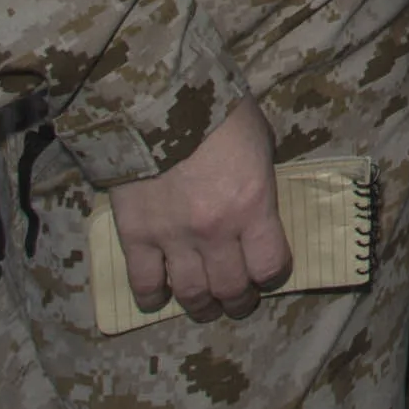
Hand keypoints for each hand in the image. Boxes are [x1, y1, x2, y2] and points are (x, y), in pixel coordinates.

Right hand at [104, 99, 284, 320]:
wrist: (158, 102)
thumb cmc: (219, 114)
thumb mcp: (259, 143)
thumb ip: (258, 181)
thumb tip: (257, 204)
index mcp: (252, 205)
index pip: (270, 265)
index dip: (272, 275)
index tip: (268, 273)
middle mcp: (215, 231)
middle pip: (230, 287)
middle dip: (238, 301)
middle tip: (237, 301)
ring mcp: (173, 237)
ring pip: (191, 293)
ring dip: (201, 306)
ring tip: (205, 306)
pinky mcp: (135, 236)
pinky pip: (144, 282)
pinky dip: (153, 296)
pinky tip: (159, 297)